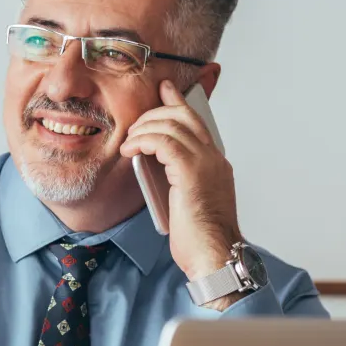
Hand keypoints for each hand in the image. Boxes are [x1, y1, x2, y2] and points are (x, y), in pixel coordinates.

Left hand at [120, 80, 242, 305]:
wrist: (214, 256)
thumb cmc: (200, 239)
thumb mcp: (188, 203)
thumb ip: (179, 181)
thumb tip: (158, 171)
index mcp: (216, 164)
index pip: (197, 122)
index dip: (178, 102)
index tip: (164, 89)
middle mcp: (214, 158)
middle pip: (184, 116)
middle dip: (155, 111)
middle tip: (134, 124)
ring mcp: (206, 163)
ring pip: (172, 125)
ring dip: (144, 128)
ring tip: (129, 143)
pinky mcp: (192, 172)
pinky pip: (163, 142)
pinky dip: (143, 141)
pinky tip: (130, 150)